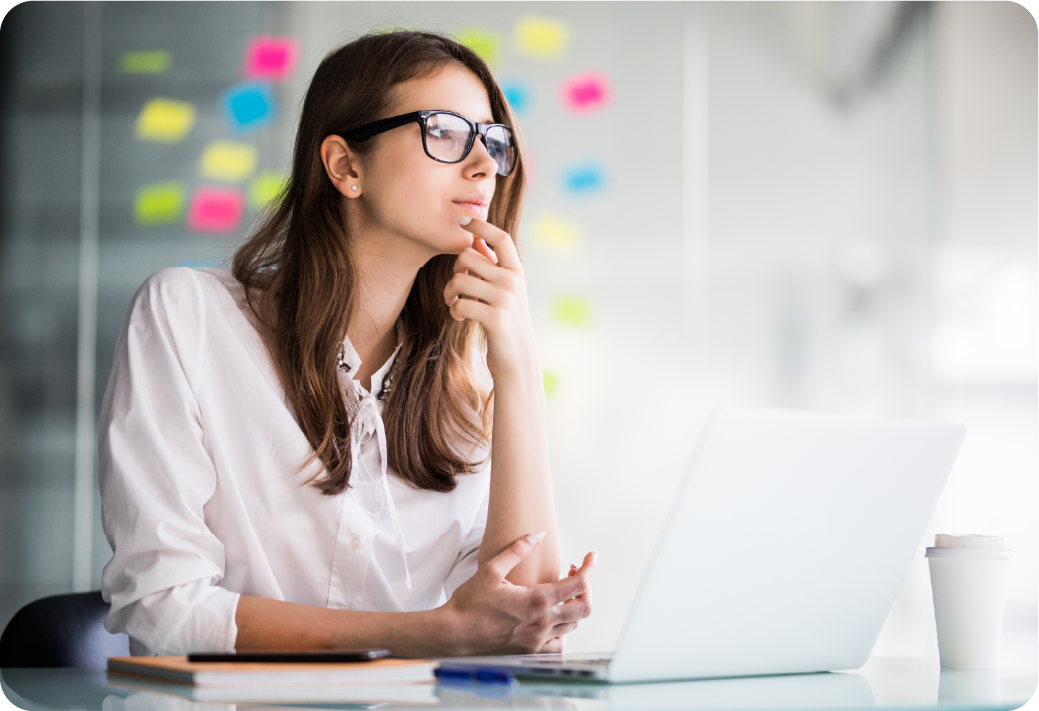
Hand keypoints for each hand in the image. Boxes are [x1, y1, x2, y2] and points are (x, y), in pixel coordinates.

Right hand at [438, 533, 595, 655]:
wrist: (453, 635)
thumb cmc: (469, 603)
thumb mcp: (491, 570)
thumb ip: (517, 550)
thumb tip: (538, 535)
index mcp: (537, 600)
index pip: (579, 584)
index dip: (590, 568)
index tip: (590, 557)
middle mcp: (542, 622)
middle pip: (584, 607)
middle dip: (586, 587)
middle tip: (573, 574)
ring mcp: (538, 640)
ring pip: (573, 625)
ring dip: (574, 607)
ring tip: (560, 593)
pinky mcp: (530, 652)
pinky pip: (559, 644)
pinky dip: (563, 631)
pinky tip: (551, 620)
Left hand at [444, 218, 538, 382]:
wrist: (517, 357)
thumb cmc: (506, 321)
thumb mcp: (505, 290)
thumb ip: (492, 266)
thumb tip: (475, 238)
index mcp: (516, 270)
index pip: (500, 237)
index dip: (480, 225)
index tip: (462, 220)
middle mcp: (513, 281)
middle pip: (468, 256)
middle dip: (454, 269)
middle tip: (455, 286)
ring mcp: (504, 299)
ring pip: (459, 279)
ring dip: (448, 293)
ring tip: (453, 302)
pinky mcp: (494, 318)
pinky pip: (460, 304)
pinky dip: (453, 311)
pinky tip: (459, 317)